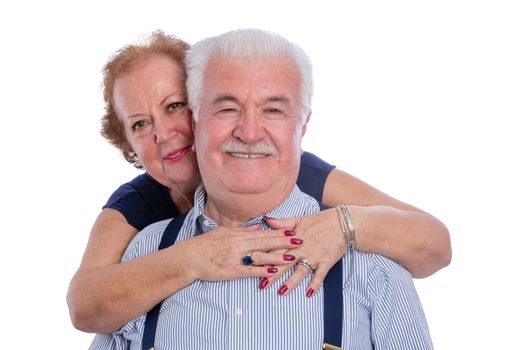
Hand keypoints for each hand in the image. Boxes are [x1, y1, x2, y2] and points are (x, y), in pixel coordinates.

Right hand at [179, 224, 303, 281]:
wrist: (188, 257)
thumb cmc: (205, 245)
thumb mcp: (224, 233)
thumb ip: (242, 231)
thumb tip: (257, 227)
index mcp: (237, 234)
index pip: (262, 232)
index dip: (279, 232)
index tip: (293, 230)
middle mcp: (238, 243)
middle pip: (265, 242)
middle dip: (284, 241)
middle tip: (300, 240)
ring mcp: (234, 256)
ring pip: (259, 255)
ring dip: (276, 256)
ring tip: (292, 256)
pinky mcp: (230, 270)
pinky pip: (248, 270)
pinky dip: (261, 271)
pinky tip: (272, 272)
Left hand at [264, 208, 346, 295]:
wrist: (343, 223)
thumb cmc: (321, 221)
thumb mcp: (300, 219)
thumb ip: (283, 223)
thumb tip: (267, 220)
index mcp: (294, 239)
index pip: (276, 250)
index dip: (264, 258)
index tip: (254, 265)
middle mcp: (302, 249)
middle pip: (285, 263)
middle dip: (273, 274)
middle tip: (262, 285)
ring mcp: (314, 256)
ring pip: (300, 270)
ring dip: (291, 282)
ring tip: (282, 292)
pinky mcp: (326, 261)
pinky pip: (320, 275)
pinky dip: (315, 284)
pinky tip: (309, 293)